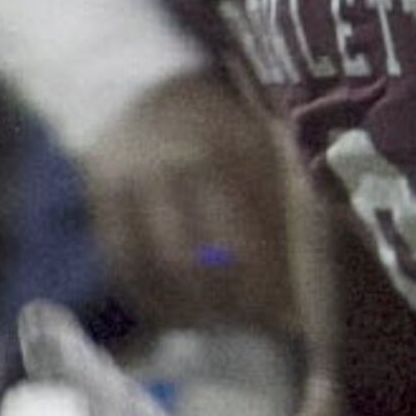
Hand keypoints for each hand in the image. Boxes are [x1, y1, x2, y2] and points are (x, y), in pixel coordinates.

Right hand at [81, 71, 293, 332]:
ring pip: (162, 267)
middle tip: (253, 326)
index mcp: (239, 147)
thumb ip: (284, 195)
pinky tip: (174, 315)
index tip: (292, 315)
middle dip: (234, 302)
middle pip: (210, 256)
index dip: (274, 281)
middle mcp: (186, 164)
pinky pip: (123, 264)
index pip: (260, 230)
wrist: (141, 89)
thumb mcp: (261, 142)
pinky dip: (150, 299)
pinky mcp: (101, 199)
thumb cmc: (221, 126)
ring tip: (217, 325)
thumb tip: (314, 270)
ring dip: (191, 308)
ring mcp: (138, 182)